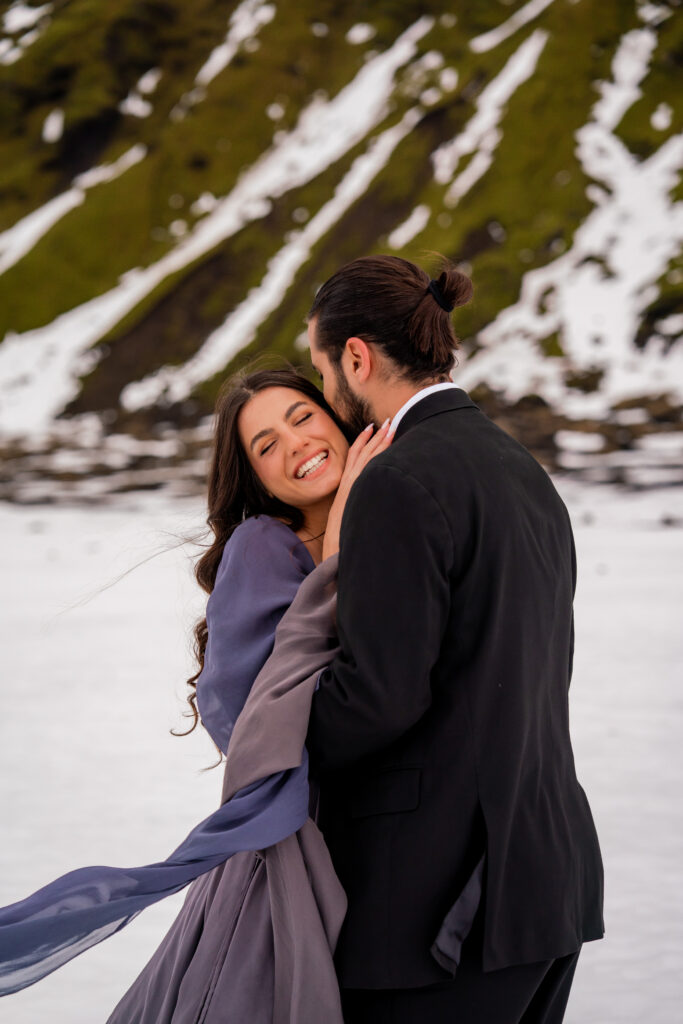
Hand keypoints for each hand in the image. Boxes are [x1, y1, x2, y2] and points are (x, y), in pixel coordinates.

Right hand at [322, 419, 393, 559]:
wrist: (333, 552)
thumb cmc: (344, 540)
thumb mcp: (351, 519)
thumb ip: (359, 507)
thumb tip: (370, 504)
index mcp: (346, 490)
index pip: (355, 459)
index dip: (363, 443)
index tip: (372, 429)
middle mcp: (348, 485)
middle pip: (362, 454)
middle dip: (375, 437)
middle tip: (387, 422)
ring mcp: (352, 487)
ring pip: (366, 458)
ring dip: (379, 441)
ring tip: (389, 426)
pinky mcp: (356, 492)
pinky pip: (368, 468)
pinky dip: (377, 455)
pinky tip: (387, 445)